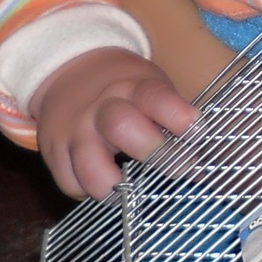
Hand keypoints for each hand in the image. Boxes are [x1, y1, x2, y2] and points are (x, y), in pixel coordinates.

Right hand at [26, 46, 198, 199]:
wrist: (71, 70)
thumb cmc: (128, 91)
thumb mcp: (152, 88)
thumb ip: (174, 120)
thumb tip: (208, 169)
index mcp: (135, 86)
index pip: (156, 97)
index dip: (178, 116)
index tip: (197, 133)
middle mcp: (104, 106)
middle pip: (122, 127)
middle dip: (153, 152)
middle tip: (178, 170)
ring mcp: (76, 129)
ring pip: (90, 165)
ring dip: (113, 185)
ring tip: (128, 190)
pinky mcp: (53, 149)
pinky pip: (69, 182)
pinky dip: (86, 191)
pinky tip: (101, 183)